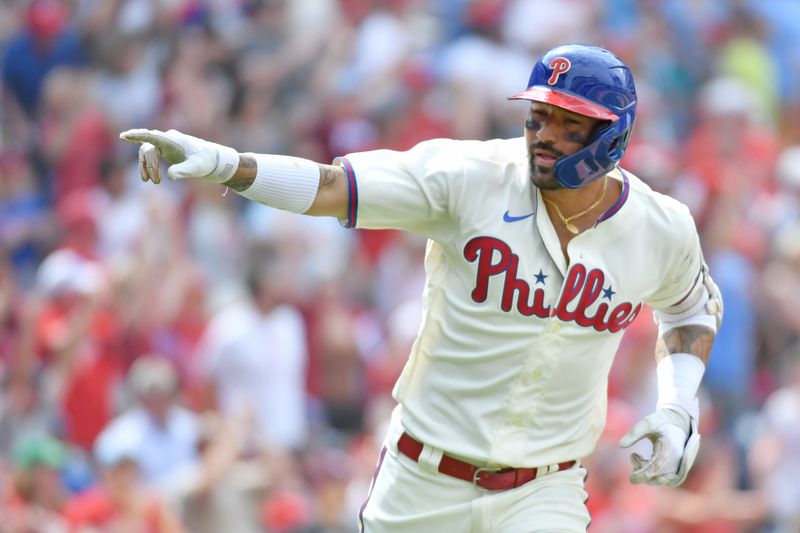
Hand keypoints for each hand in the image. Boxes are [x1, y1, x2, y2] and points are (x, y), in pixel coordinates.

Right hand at [119, 128, 238, 183]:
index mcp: (174, 140)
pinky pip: (149, 153)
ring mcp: (165, 143)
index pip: (152, 136)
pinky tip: (148, 176)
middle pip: (148, 148)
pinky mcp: (165, 150)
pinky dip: (147, 165)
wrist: (212, 160)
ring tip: (153, 182)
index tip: (124, 135)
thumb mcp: (197, 168)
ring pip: (147, 152)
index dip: (137, 135)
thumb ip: (184, 171)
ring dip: (147, 167)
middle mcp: (167, 139)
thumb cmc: (205, 162)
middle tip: (155, 182)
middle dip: (149, 165)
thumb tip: (170, 176)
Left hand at [619, 407, 699, 486]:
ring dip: (646, 474)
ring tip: (638, 457)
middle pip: (657, 477)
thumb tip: (621, 445)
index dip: (642, 475)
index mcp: (669, 448)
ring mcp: (678, 465)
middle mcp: (677, 460)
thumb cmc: (661, 421)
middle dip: (641, 473)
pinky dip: (653, 475)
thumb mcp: (647, 423)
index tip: (631, 478)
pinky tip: (645, 462)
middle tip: (634, 456)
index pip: (656, 468)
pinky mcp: (677, 468)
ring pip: (661, 480)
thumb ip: (634, 433)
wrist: (678, 422)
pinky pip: (665, 479)